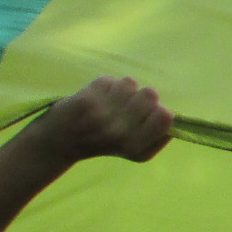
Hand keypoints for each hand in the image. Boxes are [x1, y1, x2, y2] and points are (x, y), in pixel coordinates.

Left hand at [31, 77, 172, 162]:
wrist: (60, 142)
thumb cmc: (103, 143)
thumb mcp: (135, 152)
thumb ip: (157, 139)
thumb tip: (171, 117)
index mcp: (136, 146)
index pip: (165, 116)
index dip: (158, 110)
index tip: (144, 115)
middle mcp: (121, 132)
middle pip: (151, 94)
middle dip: (140, 96)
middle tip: (126, 105)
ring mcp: (103, 115)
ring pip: (130, 83)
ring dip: (122, 88)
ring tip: (110, 100)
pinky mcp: (87, 100)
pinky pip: (110, 79)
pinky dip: (105, 85)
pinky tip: (96, 97)